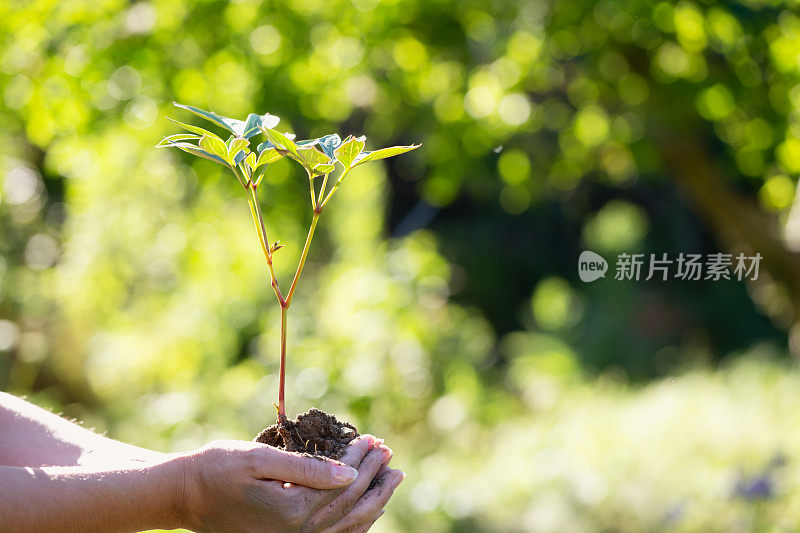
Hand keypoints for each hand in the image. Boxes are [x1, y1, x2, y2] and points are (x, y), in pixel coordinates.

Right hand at [175, 436, 403, 532]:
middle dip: (374, 477)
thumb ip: (306, 468)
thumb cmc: (218, 469)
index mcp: (292, 511)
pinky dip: (356, 522)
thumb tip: (348, 473)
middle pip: (350, 505)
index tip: (375, 438)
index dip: (361, 460)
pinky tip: (368, 508)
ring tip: (392, 478)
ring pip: (348, 525)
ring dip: (373, 500)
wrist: (186, 496)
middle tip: (390, 453)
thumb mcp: (259, 460)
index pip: (342, 484)